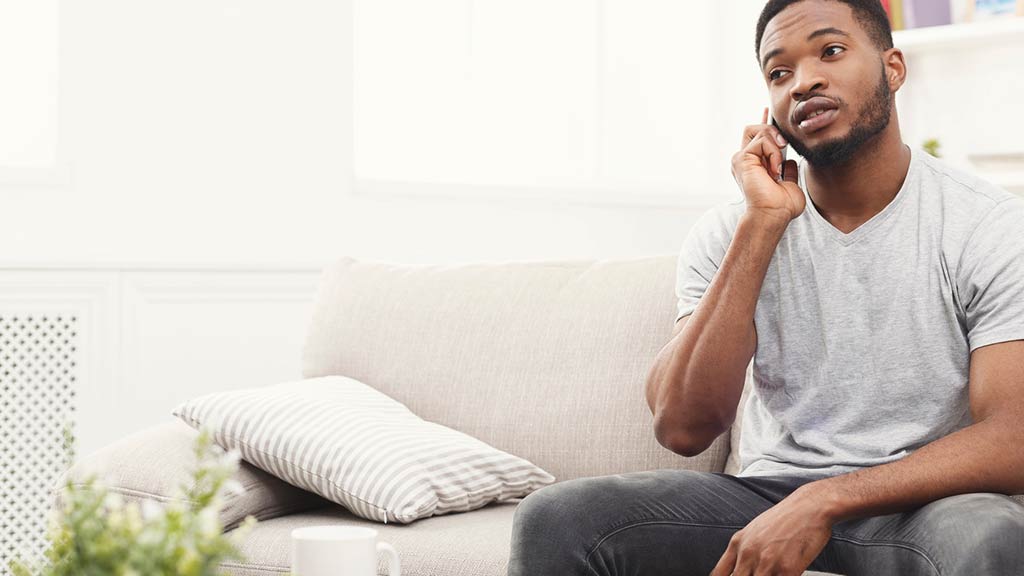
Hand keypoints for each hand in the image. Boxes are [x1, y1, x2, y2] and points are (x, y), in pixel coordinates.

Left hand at [709, 484, 832, 575]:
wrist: (811, 506)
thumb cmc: (785, 518)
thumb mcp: (754, 531)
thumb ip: (743, 550)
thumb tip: (737, 569)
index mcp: (738, 543)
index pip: (719, 574)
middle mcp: (748, 553)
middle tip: (757, 575)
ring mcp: (766, 562)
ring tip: (773, 574)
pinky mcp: (787, 569)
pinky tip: (786, 574)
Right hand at [730, 107, 804, 226]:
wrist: (773, 215)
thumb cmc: (781, 206)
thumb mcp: (790, 183)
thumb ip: (788, 170)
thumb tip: (790, 161)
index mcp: (754, 165)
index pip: (756, 138)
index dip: (763, 123)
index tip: (767, 112)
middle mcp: (744, 161)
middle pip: (753, 128)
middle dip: (771, 130)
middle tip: (784, 147)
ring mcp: (741, 159)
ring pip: (758, 130)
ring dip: (775, 144)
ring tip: (778, 164)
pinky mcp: (742, 159)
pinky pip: (762, 141)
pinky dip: (773, 153)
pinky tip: (775, 169)